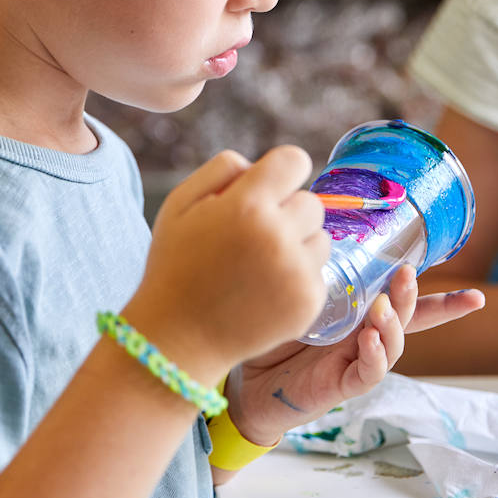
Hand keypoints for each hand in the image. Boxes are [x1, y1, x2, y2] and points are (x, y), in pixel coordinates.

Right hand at [128, 146, 330, 385]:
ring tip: (259, 265)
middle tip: (254, 235)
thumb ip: (222, 169)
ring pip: (321, 237)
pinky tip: (265, 289)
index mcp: (246, 205)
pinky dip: (298, 277)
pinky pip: (318, 271)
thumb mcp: (179, 203)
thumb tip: (260, 165)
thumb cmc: (177, 264)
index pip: (295, 160)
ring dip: (297, 244)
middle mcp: (278, 235)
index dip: (282, 171)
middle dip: (287, 212)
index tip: (270, 187)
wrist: (179, 336)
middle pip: (311, 201)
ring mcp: (297, 271)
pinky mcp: (309, 301)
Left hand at [222, 267, 484, 449]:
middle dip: (413, 297)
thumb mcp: (292, 296)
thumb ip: (309, 272)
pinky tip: (369, 339)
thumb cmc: (269, 333)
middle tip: (406, 275)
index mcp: (357, 314)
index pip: (405, 305)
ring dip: (392, 323)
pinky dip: (374, 355)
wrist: (244, 382)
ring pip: (392, 344)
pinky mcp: (340, 385)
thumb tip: (312, 225)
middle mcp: (363, 336)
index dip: (442, 303)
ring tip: (382, 307)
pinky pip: (368, 372)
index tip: (477, 298)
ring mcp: (355, 361)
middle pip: (404, 318)